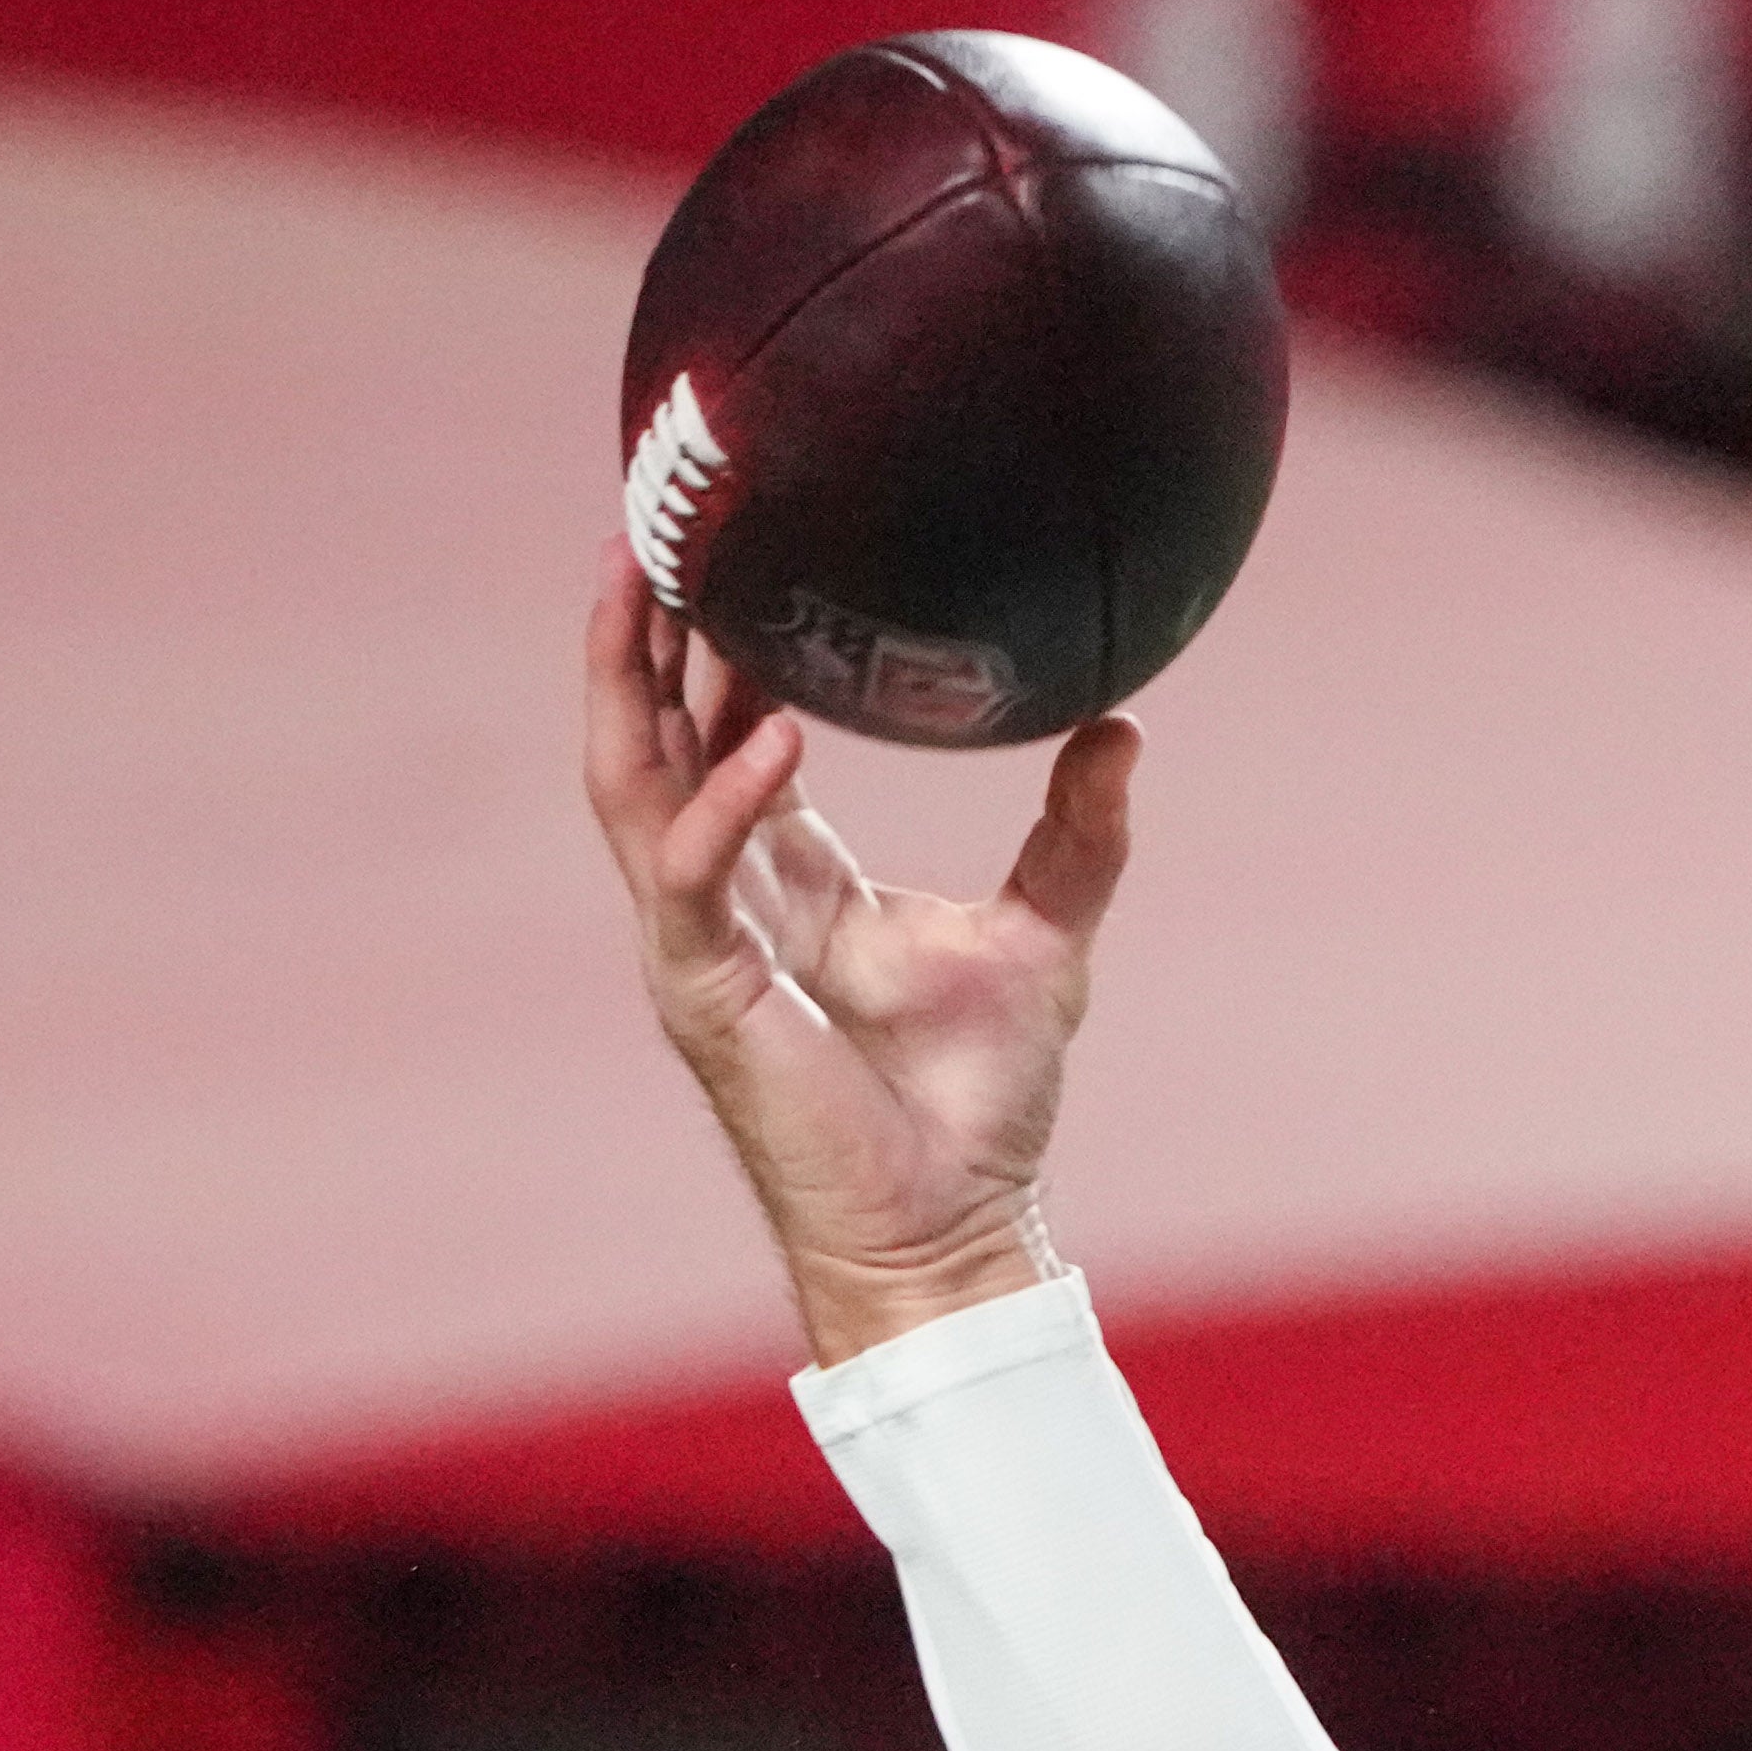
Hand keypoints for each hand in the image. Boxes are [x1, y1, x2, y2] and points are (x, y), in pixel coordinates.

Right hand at [579, 554, 1138, 1364]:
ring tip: (644, 579)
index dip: (703, 649)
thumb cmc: (980, 1105)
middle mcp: (721, 902)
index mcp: (786, 881)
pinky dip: (726, 799)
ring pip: (629, 788)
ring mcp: (698, 947)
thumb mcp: (1046, 937)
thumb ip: (1078, 834)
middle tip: (648, 520)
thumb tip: (1123, 725)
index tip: (718, 547)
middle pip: (643, 740)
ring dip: (628, 684)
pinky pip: (695, 876)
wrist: (955, 1230)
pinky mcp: (706, 995)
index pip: (715, 738)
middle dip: (632, 635)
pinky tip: (769, 730)